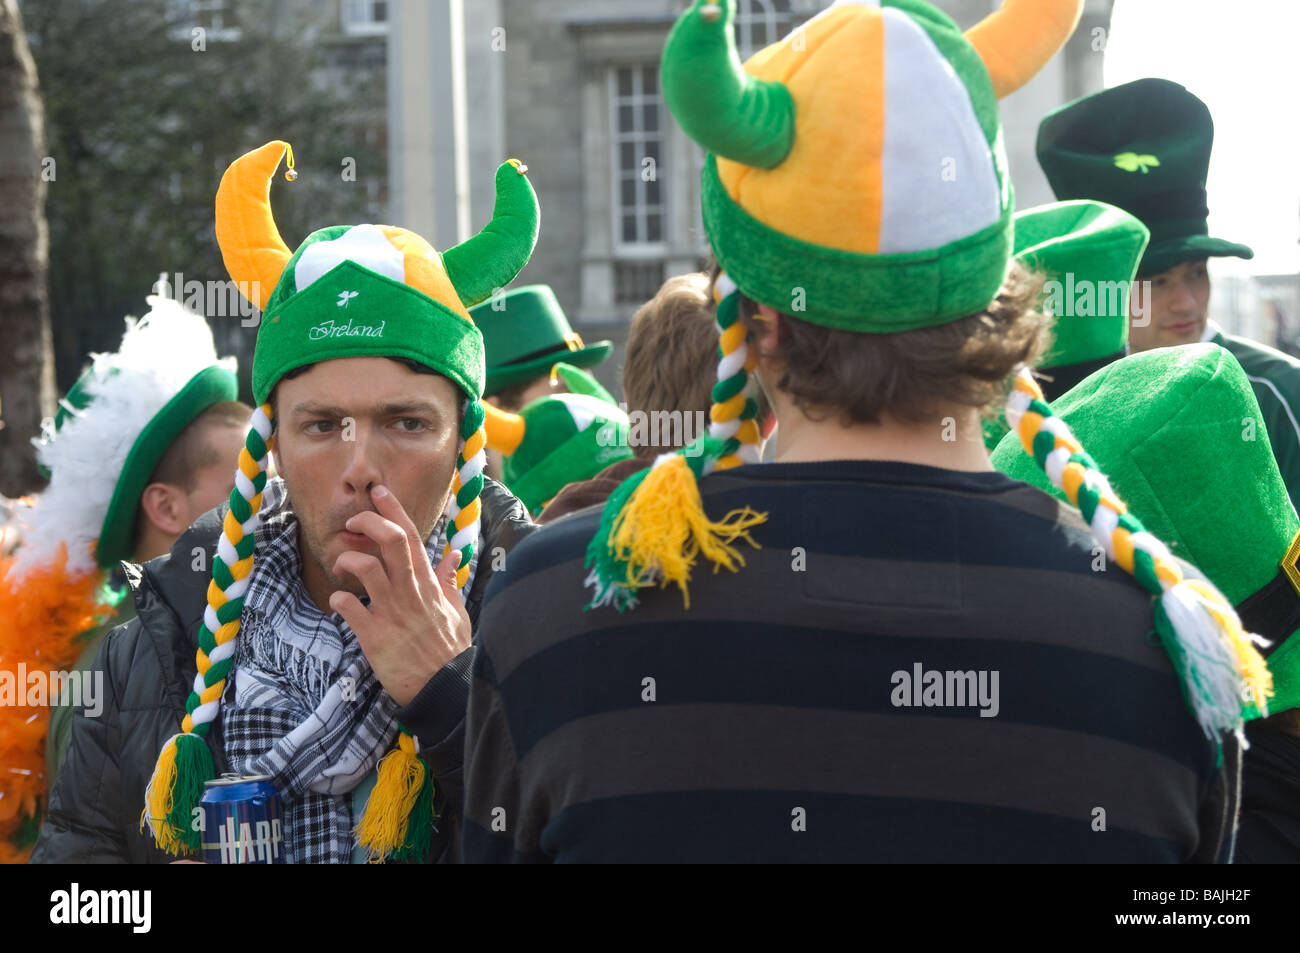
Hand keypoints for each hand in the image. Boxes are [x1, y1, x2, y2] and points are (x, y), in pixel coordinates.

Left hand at [329, 485, 471, 705]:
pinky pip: (349, 607)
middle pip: (389, 541)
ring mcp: (392, 612)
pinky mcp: (374, 636)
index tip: (378, 492)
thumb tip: (451, 556)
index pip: (411, 536)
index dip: (393, 510)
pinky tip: (338, 604)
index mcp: (429, 584)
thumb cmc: (451, 650)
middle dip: (367, 522)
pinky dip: (338, 600)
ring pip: (366, 568)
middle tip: (353, 521)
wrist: (445, 688)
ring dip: (348, 560)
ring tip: (341, 565)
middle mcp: (410, 592)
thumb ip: (448, 582)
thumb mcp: (457, 611)